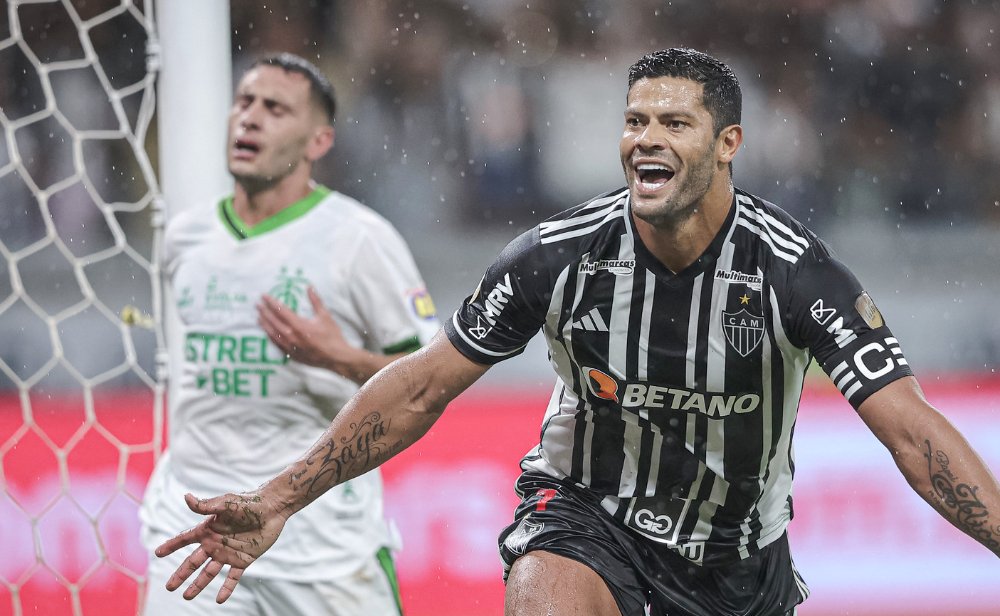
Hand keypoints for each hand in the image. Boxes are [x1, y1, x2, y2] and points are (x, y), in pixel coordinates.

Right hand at [154, 491, 287, 602]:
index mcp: (208, 529)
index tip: (157, 553)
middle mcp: (215, 543)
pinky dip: (227, 588)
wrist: (272, 508)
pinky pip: (233, 577)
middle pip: (193, 562)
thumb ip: (206, 505)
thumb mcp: (226, 503)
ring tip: (187, 596)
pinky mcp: (243, 559)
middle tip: (169, 587)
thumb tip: (186, 497)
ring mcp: (228, 553)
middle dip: (180, 574)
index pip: (185, 539)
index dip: (171, 546)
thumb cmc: (249, 502)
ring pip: (209, 573)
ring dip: (198, 585)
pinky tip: (220, 600)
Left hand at [257, 286, 354, 370]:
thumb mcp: (325, 316)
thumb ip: (316, 301)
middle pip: (273, 322)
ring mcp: (290, 347)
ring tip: (258, 317)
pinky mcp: (291, 354)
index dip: (271, 302)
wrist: (336, 357)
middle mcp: (291, 336)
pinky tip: (267, 332)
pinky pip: (276, 344)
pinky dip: (270, 337)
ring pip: (272, 334)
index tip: (264, 296)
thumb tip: (309, 287)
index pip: (281, 311)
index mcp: (299, 325)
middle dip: (264, 312)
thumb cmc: (332, 336)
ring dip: (265, 324)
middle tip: (257, 304)